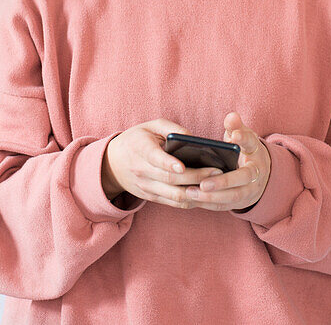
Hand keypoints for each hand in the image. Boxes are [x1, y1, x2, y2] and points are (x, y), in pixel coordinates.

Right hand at [102, 118, 225, 208]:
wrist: (113, 163)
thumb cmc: (137, 139)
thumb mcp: (150, 126)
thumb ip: (171, 128)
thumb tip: (193, 138)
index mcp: (140, 149)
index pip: (155, 158)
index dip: (169, 164)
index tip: (184, 166)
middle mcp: (142, 170)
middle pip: (170, 179)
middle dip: (195, 177)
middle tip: (217, 172)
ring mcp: (146, 187)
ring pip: (173, 195)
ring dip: (196, 193)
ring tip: (215, 186)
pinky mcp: (151, 197)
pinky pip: (173, 203)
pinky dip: (190, 201)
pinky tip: (205, 194)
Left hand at [183, 112, 269, 211]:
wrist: (259, 174)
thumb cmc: (243, 151)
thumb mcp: (242, 136)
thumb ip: (235, 126)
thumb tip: (231, 116)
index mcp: (254, 151)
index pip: (250, 143)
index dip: (243, 138)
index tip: (233, 135)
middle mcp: (256, 172)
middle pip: (242, 178)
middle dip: (223, 182)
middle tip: (203, 183)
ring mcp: (250, 189)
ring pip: (233, 196)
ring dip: (212, 196)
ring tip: (190, 192)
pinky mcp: (239, 201)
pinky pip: (224, 205)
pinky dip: (208, 203)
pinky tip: (191, 199)